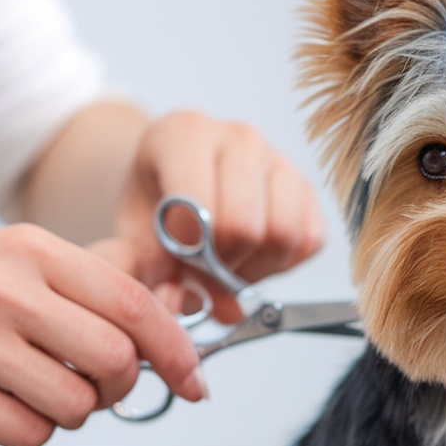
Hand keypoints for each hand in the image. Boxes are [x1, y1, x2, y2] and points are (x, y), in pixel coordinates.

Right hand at [0, 225, 204, 445]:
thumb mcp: (27, 262)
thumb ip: (102, 280)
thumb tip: (184, 308)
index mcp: (32, 250)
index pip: (133, 305)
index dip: (177, 351)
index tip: (195, 382)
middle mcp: (3, 291)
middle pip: (115, 362)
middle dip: (120, 386)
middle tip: (99, 382)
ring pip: (78, 405)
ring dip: (73, 409)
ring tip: (38, 383)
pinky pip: (34, 435)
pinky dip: (33, 429)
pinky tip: (5, 400)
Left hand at [115, 112, 324, 320]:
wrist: (171, 183)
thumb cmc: (155, 206)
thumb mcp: (134, 235)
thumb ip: (151, 275)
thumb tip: (200, 311)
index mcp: (185, 134)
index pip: (202, 208)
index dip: (192, 251)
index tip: (181, 260)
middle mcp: (238, 138)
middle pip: (247, 226)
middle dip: (224, 264)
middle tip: (205, 271)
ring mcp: (278, 159)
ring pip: (286, 233)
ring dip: (258, 266)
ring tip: (230, 266)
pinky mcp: (306, 188)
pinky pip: (311, 239)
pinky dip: (284, 263)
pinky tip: (254, 258)